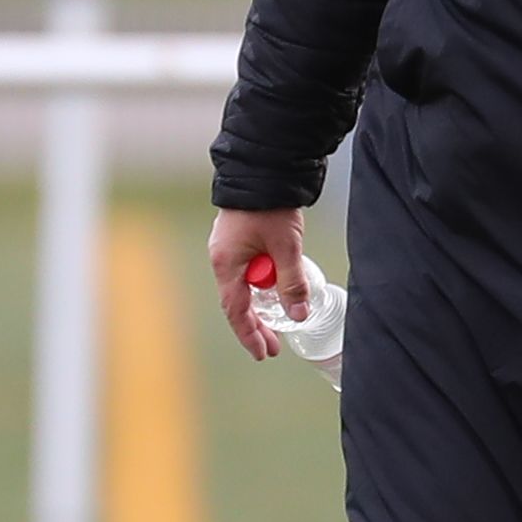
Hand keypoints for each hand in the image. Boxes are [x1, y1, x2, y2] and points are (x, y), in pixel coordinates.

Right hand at [208, 206, 307, 358]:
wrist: (264, 168)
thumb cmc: (271, 206)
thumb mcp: (286, 247)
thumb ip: (291, 282)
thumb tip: (298, 315)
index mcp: (226, 263)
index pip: (236, 310)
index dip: (250, 334)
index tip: (263, 353)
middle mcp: (223, 259)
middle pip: (238, 302)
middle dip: (256, 326)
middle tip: (273, 347)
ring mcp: (229, 249)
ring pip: (245, 286)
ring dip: (262, 305)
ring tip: (279, 322)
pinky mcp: (240, 239)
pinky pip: (249, 271)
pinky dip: (262, 285)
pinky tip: (277, 291)